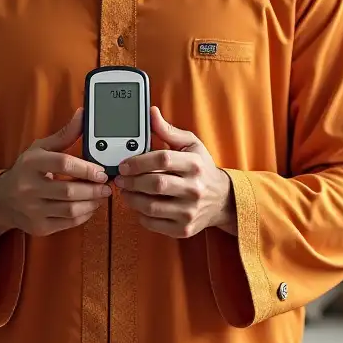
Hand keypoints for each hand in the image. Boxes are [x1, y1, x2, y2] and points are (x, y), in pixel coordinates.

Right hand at [0, 108, 110, 240]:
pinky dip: (84, 216)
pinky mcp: (39, 227)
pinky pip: (68, 223)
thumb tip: (82, 115)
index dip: (86, 168)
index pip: (63, 164)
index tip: (101, 171)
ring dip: (92, 203)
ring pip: (71, 210)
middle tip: (107, 186)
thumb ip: (64, 134)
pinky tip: (89, 206)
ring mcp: (33, 210)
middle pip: (69, 191)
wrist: (2, 199)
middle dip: (94, 189)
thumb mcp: (40, 148)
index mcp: (31, 164)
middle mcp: (29, 187)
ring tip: (101, 195)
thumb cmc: (26, 170)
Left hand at [115, 106, 235, 237]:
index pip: (162, 160)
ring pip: (151, 206)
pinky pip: (154, 223)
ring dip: (131, 199)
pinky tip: (138, 205)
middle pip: (155, 184)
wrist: (222, 199)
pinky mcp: (184, 228)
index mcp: (195, 165)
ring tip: (125, 192)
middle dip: (131, 181)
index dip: (138, 162)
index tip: (124, 164)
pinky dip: (140, 215)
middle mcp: (194, 189)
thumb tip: (151, 113)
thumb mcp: (190, 145)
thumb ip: (168, 131)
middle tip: (120, 179)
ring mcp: (190, 211)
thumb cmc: (202, 168)